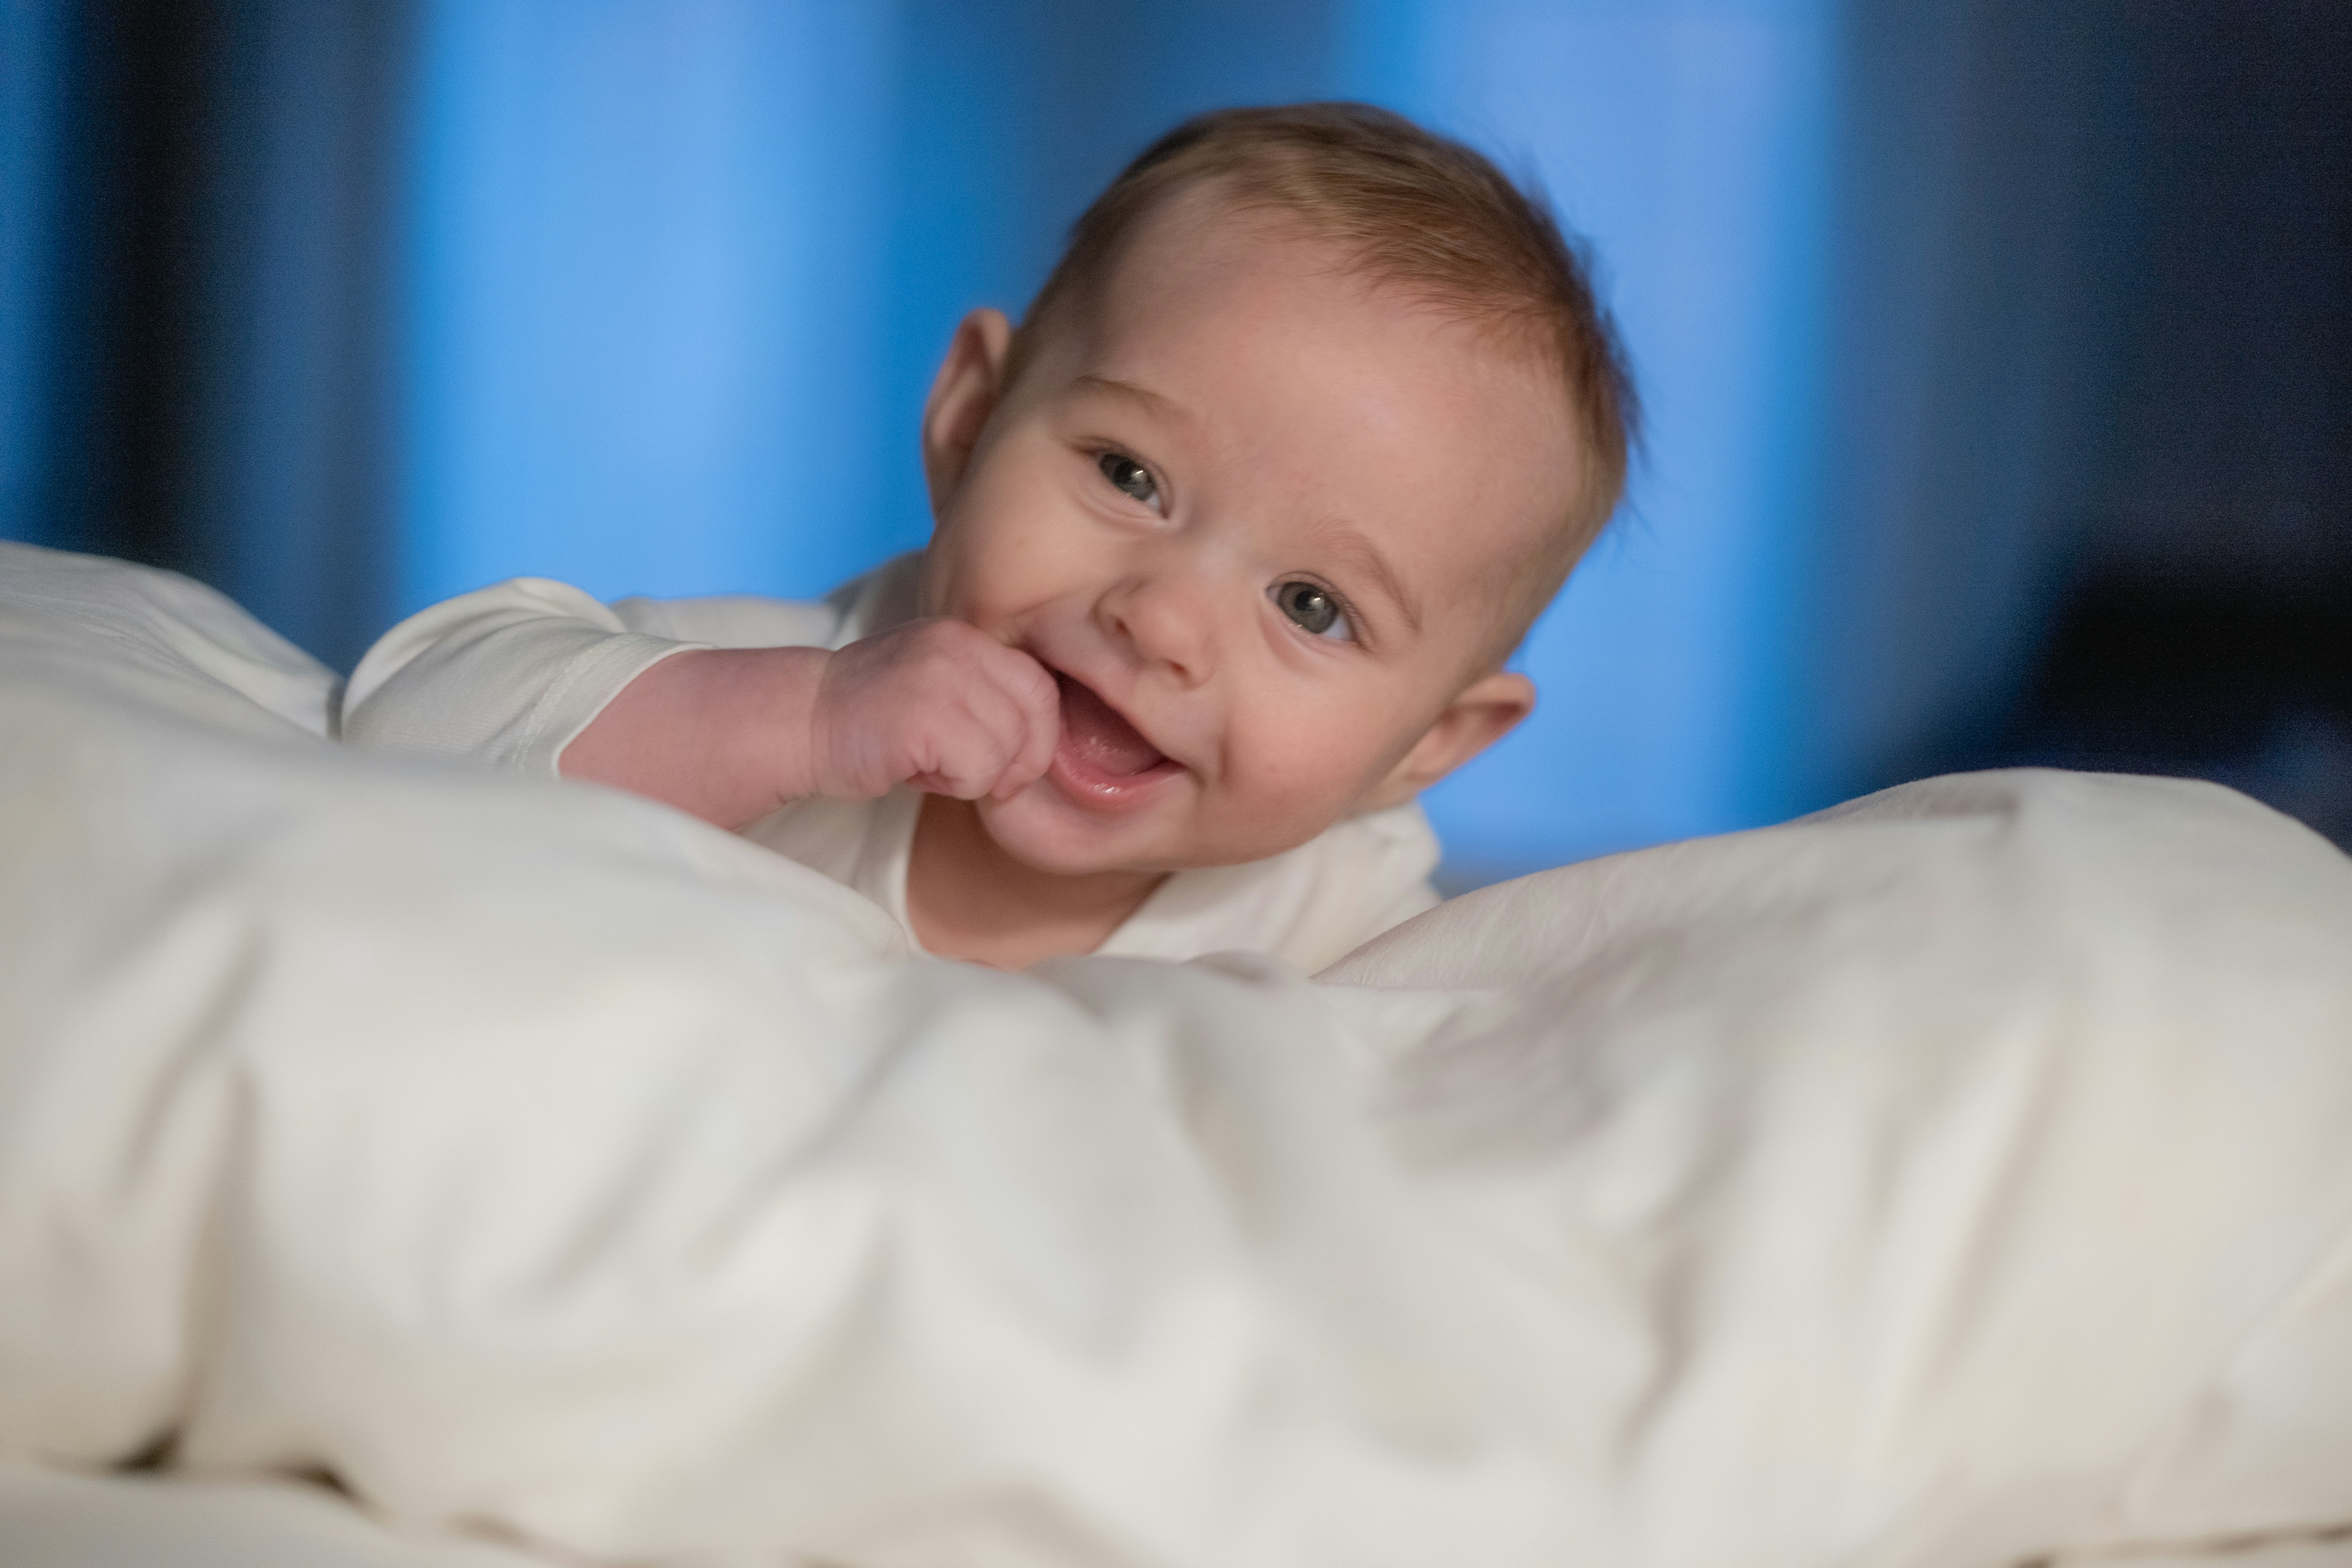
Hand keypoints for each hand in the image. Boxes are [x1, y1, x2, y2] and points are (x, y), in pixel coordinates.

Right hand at [804, 618, 1059, 802]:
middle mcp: (957, 646)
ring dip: (979, 775)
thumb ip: (987, 702)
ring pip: (1008, 746)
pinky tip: (917, 772)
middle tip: (983, 780)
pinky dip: (956, 784)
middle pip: (1034, 716)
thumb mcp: (936, 690)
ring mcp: (940, 676)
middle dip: (1021, 761)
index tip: (1010, 764)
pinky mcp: (922, 714)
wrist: (798, 722)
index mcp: (965, 638)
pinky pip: (978, 767)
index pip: (1039, 685)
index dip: (1038, 734)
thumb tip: (1040, 752)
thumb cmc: (870, 721)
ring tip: (933, 766)